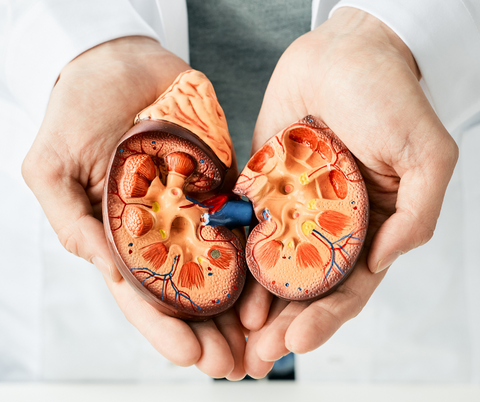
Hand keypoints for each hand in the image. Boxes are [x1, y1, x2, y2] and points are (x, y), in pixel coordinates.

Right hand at [22, 36, 245, 379]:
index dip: (165, 329)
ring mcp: (195, 207)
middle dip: (212, 331)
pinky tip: (277, 278)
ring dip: (243, 304)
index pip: (144, 294)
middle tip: (239, 366)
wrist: (120, 62)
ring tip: (265, 338)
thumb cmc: (77, 109)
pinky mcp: (223, 181)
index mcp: (121, 236)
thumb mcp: (52, 167)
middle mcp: (162, 230)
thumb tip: (106, 270)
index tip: (192, 358)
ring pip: (223, 265)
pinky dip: (260, 250)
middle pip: (190, 291)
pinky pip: (245, 218)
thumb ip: (72, 221)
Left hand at [237, 7, 458, 376]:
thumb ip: (416, 215)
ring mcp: (294, 207)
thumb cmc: (389, 96)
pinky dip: (235, 255)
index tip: (297, 343)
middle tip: (258, 357)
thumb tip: (382, 263)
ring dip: (256, 301)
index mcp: (370, 226)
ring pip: (273, 264)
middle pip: (305, 285)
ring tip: (236, 334)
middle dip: (284, 323)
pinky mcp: (264, 186)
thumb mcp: (427, 155)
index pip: (348, 285)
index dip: (325, 318)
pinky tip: (221, 280)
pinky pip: (248, 226)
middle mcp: (330, 224)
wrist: (343, 53)